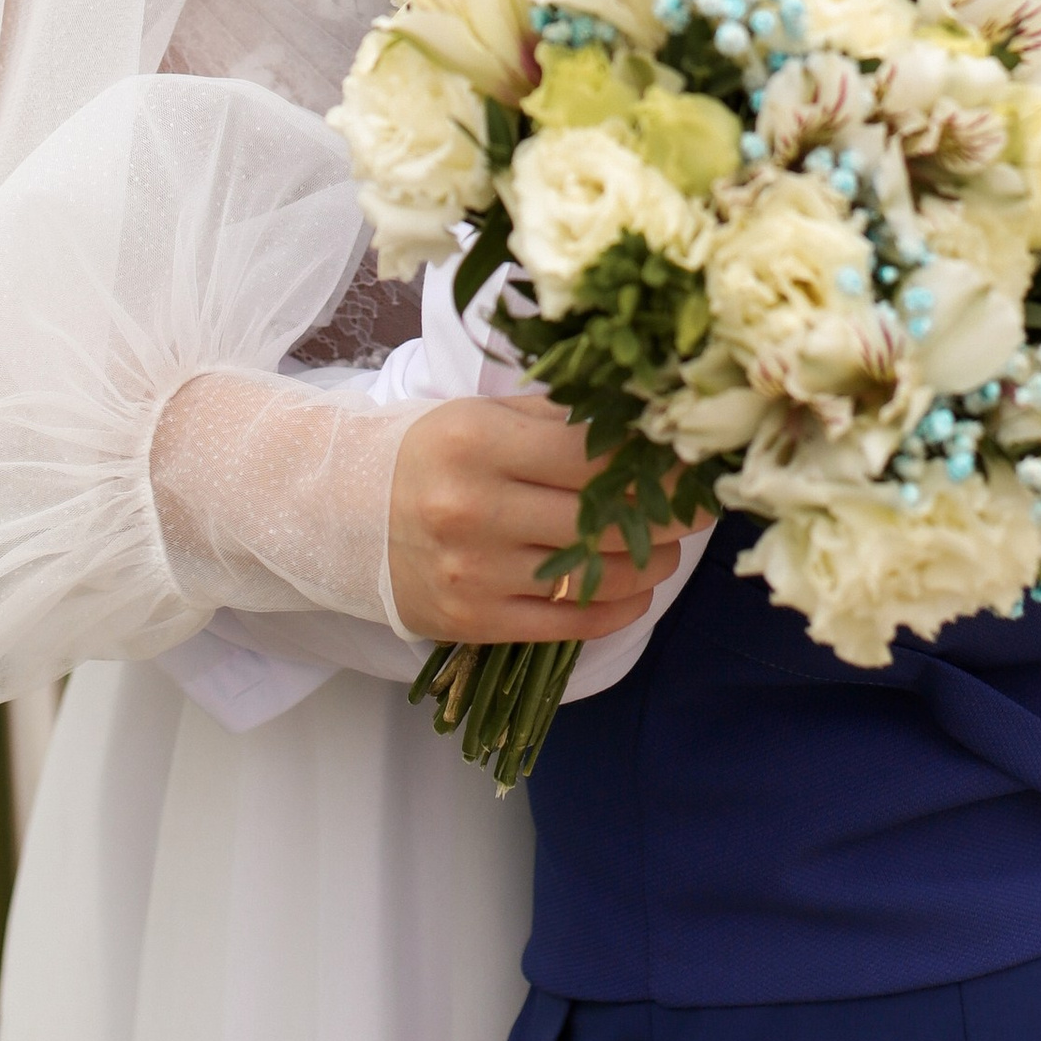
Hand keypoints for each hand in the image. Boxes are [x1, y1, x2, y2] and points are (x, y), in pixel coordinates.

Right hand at [388, 394, 681, 644]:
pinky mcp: (473, 621)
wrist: (340, 515)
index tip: (694, 465)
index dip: (656, 463)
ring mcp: (474, 572)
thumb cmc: (428, 456)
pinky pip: (567, 624)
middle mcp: (476, 509)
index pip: (593, 455)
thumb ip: (558, 420)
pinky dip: (616, 608)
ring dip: (650, 563)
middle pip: (603, 519)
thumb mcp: (483, 417)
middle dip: (668, 517)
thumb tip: (643, 425)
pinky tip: (637, 589)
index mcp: (480, 444)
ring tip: (666, 548)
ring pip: (593, 575)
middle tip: (700, 509)